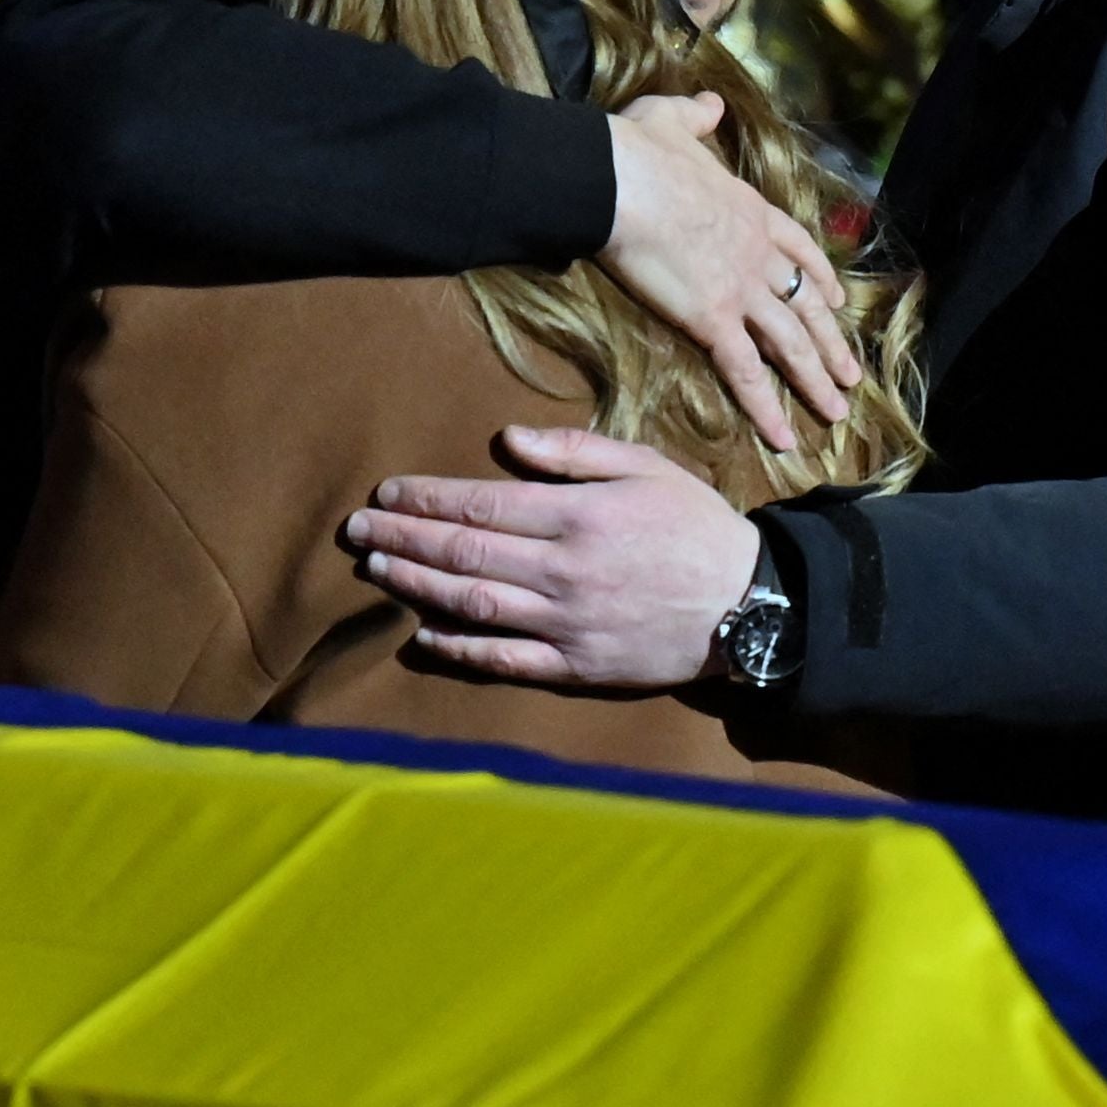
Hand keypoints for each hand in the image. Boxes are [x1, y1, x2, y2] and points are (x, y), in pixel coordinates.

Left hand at [343, 428, 758, 688]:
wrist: (750, 605)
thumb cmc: (695, 526)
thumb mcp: (646, 467)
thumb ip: (575, 452)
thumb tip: (509, 440)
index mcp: (578, 516)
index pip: (482, 503)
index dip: (427, 497)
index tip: (387, 490)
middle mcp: (564, 570)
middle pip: (464, 551)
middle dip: (404, 536)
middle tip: (356, 528)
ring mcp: (567, 622)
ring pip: (472, 603)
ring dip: (417, 584)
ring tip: (377, 568)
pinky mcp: (576, 665)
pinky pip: (504, 659)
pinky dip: (458, 649)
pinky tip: (422, 635)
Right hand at [603, 93, 856, 453]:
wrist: (619, 180)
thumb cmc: (637, 150)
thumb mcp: (673, 120)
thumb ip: (697, 116)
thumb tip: (711, 101)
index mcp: (752, 210)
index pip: (800, 250)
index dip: (821, 278)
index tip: (838, 300)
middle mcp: (758, 254)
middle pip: (806, 306)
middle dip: (831, 342)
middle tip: (853, 374)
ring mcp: (740, 289)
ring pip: (790, 344)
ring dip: (816, 380)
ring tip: (836, 411)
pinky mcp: (712, 321)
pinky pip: (747, 373)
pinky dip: (767, 408)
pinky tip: (783, 437)